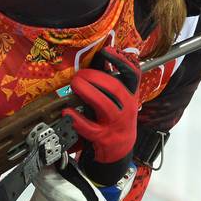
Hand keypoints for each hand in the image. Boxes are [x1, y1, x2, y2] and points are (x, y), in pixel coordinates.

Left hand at [62, 48, 140, 164]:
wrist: (120, 149)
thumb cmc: (114, 118)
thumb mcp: (116, 99)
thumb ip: (107, 81)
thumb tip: (95, 57)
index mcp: (131, 95)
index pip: (133, 74)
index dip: (121, 60)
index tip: (107, 51)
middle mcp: (127, 108)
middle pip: (115, 88)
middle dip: (94, 77)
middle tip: (79, 75)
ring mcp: (116, 124)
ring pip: (105, 105)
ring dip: (87, 92)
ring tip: (75, 85)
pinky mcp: (104, 138)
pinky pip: (90, 127)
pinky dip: (77, 118)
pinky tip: (67, 111)